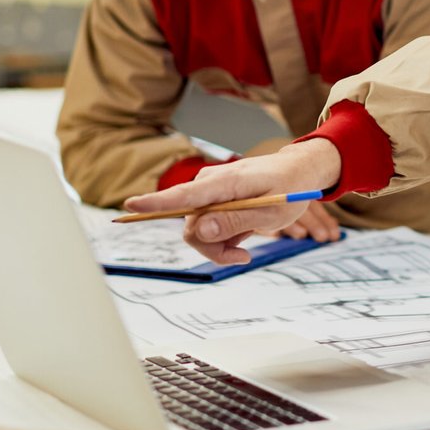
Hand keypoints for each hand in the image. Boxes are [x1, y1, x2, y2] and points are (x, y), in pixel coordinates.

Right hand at [123, 138, 342, 264]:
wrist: (299, 172)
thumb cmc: (289, 188)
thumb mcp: (271, 212)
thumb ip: (235, 221)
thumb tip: (199, 231)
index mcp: (225, 182)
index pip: (185, 194)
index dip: (156, 203)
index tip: (131, 205)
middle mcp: (209, 185)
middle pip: (192, 226)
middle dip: (212, 248)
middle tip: (243, 256)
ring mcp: (209, 193)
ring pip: (198, 232)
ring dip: (219, 247)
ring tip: (246, 249)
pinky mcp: (212, 201)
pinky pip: (206, 229)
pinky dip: (222, 240)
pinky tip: (243, 240)